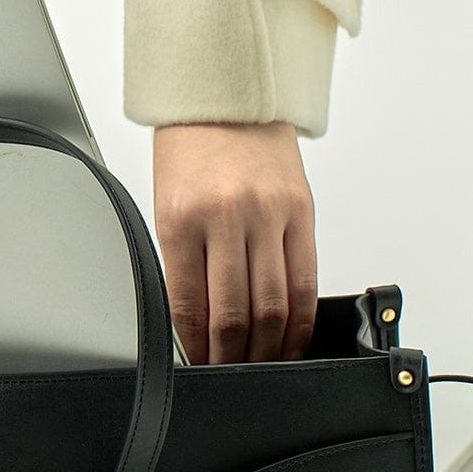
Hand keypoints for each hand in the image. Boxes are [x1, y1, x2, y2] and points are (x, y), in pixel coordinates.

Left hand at [151, 121, 317, 363]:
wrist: (229, 96)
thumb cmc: (191, 150)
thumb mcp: (167, 203)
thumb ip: (184, 261)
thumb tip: (197, 321)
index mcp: (182, 218)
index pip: (190, 306)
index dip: (196, 349)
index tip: (197, 367)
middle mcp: (227, 217)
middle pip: (235, 314)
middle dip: (231, 358)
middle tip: (229, 375)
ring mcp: (269, 214)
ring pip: (275, 305)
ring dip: (268, 348)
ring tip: (260, 366)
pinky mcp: (302, 211)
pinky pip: (305, 280)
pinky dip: (301, 320)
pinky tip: (293, 339)